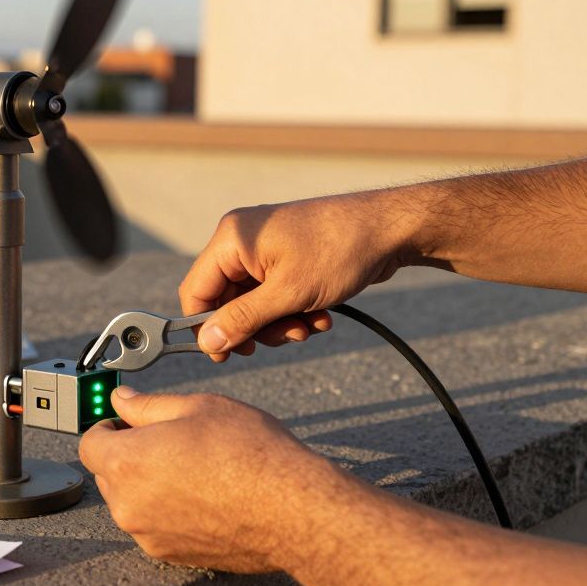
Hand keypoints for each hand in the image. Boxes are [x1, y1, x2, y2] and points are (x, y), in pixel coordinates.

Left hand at [78, 386, 352, 573]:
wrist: (291, 509)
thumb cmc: (250, 454)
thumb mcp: (196, 408)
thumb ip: (148, 405)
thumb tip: (121, 400)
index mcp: (127, 462)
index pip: (89, 443)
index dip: (106, 426)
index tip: (124, 421)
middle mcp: (129, 504)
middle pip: (108, 473)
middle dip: (128, 453)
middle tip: (167, 439)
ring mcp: (148, 534)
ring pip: (131, 500)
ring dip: (147, 482)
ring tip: (192, 465)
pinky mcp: (170, 554)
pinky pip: (153, 524)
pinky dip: (166, 508)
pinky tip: (201, 492)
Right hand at [181, 192, 414, 360]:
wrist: (390, 229)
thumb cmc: (339, 250)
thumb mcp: (288, 294)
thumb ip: (242, 320)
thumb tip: (207, 342)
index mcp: (231, 239)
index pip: (196, 291)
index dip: (206, 327)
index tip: (226, 356)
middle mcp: (242, 240)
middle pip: (226, 301)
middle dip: (257, 327)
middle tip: (287, 338)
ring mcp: (264, 249)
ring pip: (253, 303)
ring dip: (280, 323)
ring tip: (311, 326)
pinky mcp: (286, 258)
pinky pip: (275, 295)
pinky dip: (294, 310)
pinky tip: (321, 314)